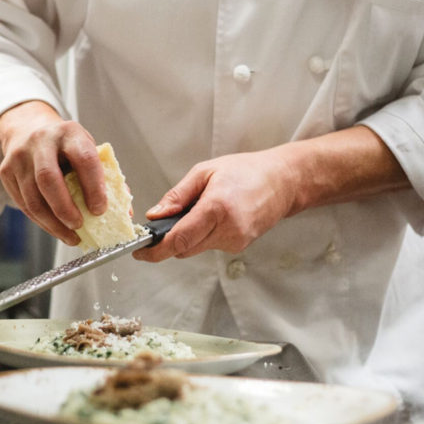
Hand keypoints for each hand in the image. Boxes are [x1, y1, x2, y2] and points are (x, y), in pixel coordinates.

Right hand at [0, 101, 106, 245]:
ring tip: (70, 236)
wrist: (28, 128)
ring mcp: (20, 157)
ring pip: (32, 198)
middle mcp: (41, 142)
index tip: (100, 210)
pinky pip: (23, 204)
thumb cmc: (65, 145)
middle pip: (48, 179)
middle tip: (80, 225)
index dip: (93, 187)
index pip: (84, 159)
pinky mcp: (6, 171)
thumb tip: (123, 212)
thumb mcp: (87, 149)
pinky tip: (55, 229)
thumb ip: (106, 177)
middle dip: (65, 208)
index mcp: (70, 133)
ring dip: (52, 223)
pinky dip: (41, 221)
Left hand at [132, 149, 297, 261]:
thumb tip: (155, 215)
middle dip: (169, 241)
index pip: (179, 239)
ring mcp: (236, 241)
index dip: (156, 250)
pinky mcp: (240, 246)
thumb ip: (177, 196)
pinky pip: (210, 246)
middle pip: (184, 249)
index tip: (140, 252)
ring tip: (201, 210)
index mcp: (216, 207)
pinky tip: (215, 217)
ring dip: (189, 236)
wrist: (282, 182)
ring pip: (196, 249)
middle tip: (163, 225)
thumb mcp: (205, 172)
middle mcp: (228, 229)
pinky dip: (204, 235)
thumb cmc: (247, 171)